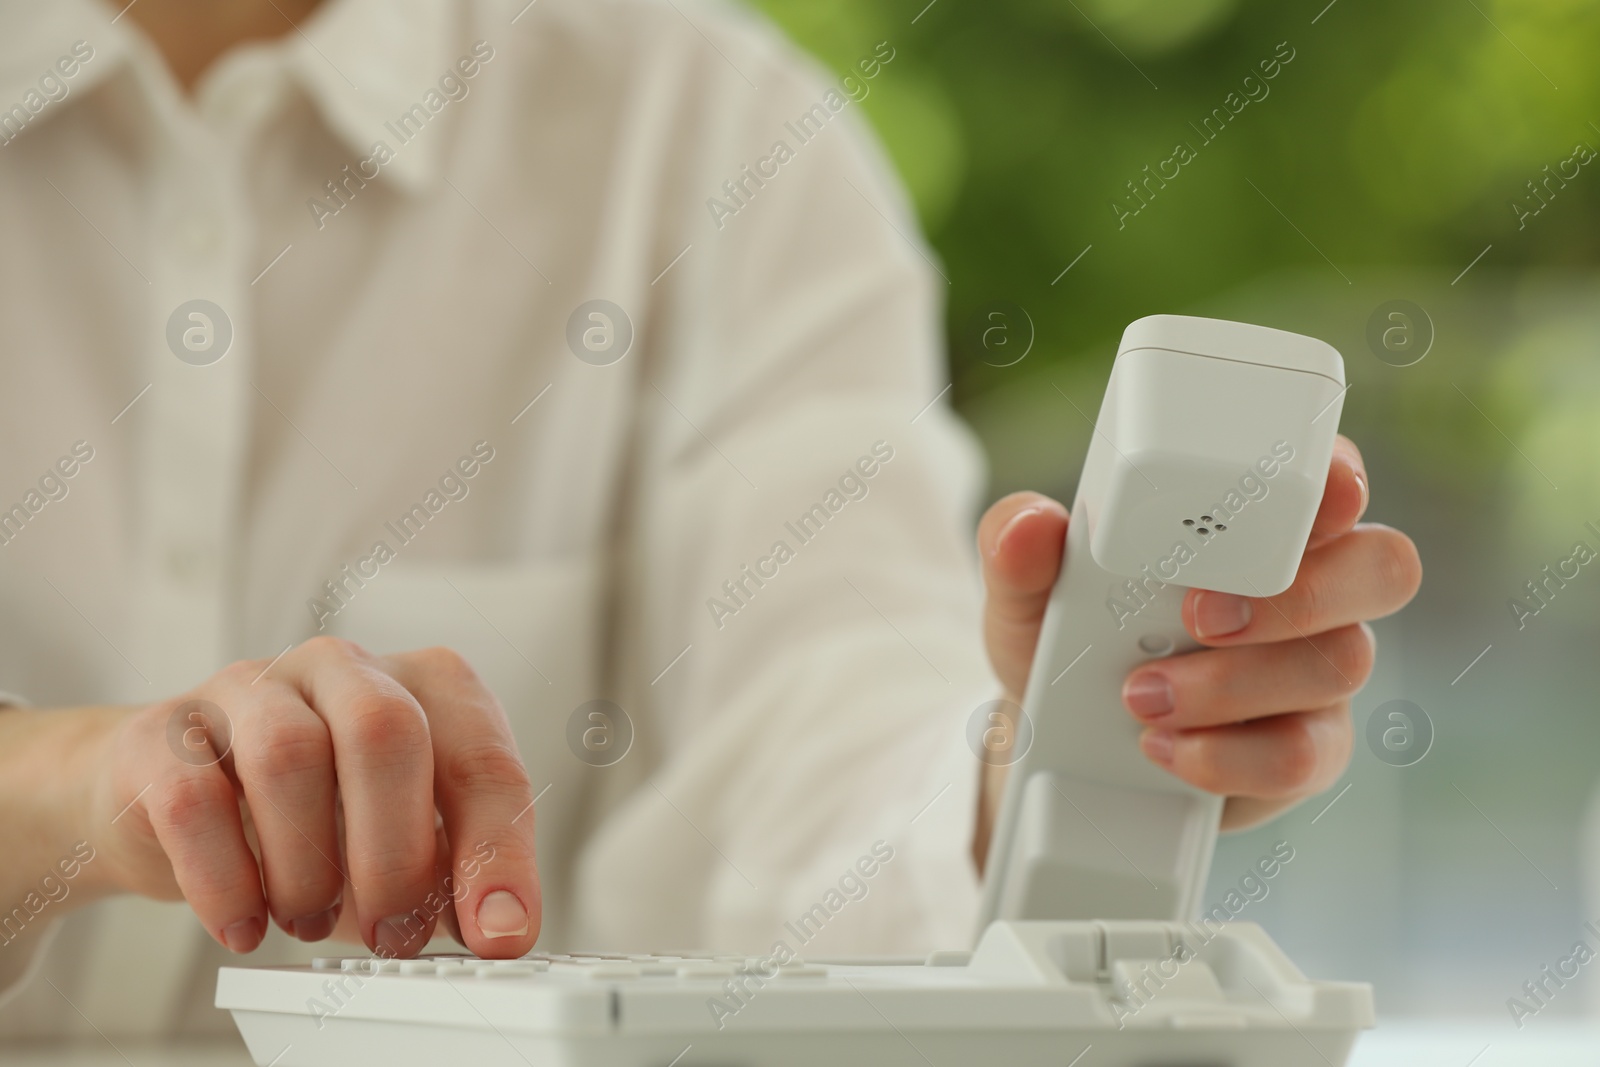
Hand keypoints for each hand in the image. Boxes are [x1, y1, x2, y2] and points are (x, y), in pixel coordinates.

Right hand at [84, 638, 539, 957]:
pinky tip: (245, 923)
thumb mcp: (399, 841)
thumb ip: (451, 873)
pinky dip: (226, 881)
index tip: (500, 932)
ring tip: (312, 919)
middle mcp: (342, 667)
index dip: (496, 852)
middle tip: (394, 934)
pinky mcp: (166, 734)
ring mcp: (250, 687)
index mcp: (422, 685)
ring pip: (289, 755)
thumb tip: (497, 927)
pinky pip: (194, 798)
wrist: (170, 791)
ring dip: (309, 866)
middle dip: (397, 853)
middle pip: (386, 730)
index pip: (482, 758)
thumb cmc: (313, 813)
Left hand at [973, 436, 1420, 865]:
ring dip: (1233, 682)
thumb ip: (1020, 548)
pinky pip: (1307, 754)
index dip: (1340, 478)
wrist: (1062, 749)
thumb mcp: (1028, 593)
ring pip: (1342, 662)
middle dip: (1301, 592)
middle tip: (1201, 616)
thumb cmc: (1069, 643)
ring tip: (1141, 695)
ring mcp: (1315, 672)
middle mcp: (1306, 589)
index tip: (1324, 491)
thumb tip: (1030, 524)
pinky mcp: (1305, 750)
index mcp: (1254, 524)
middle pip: (1381, 566)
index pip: (1331, 479)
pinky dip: (1230, 755)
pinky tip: (1167, 747)